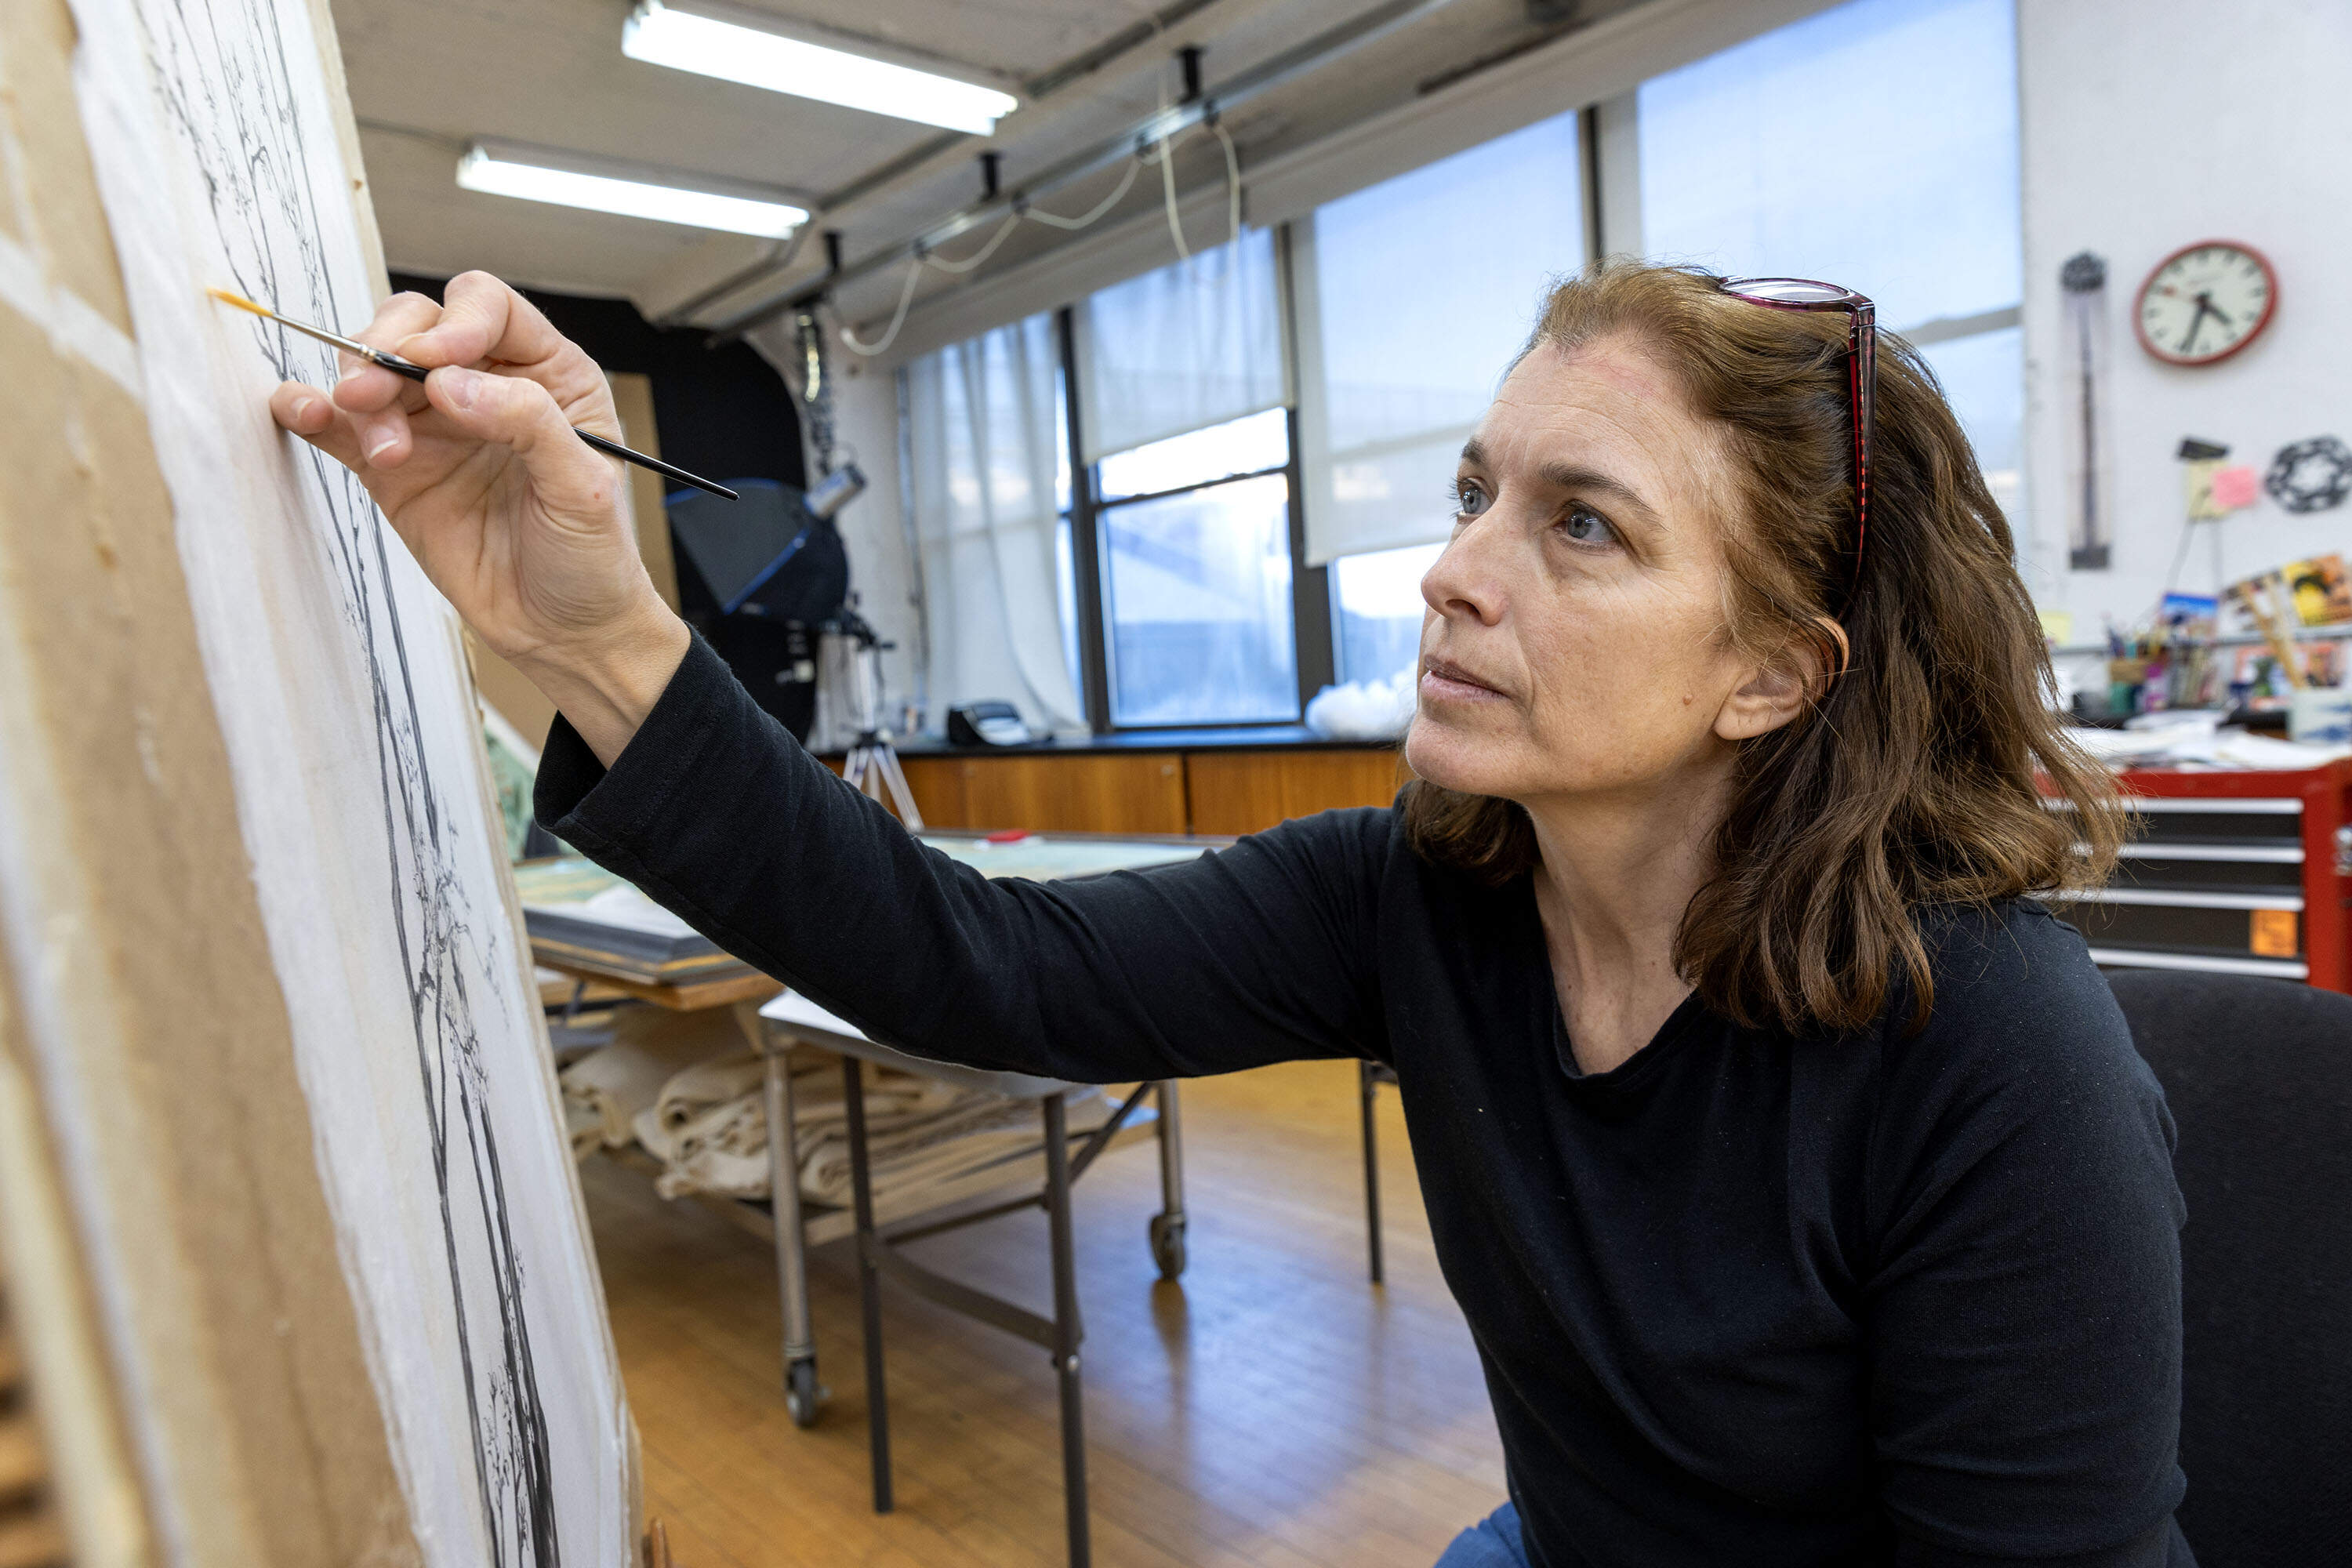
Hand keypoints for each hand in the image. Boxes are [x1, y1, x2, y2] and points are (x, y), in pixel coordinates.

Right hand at [271, 271, 686, 760]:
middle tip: (375, 393)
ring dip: (359, 390)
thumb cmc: (592, 560)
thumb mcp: (584, 488)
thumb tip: (450, 382)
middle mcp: (486, 385)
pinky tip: (304, 414)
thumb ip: (529, 423)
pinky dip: (311, 411)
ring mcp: (433, 424)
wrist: (563, 634)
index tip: (437, 362)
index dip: (456, 321)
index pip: (488, 308)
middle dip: (389, 346)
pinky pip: (340, 425)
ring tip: (382, 449)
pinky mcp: (392, 466)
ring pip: (374, 368)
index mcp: (549, 374)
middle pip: (417, 324)